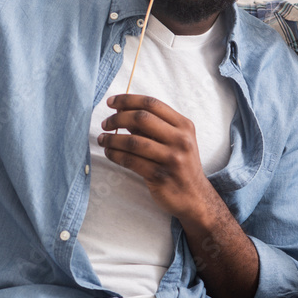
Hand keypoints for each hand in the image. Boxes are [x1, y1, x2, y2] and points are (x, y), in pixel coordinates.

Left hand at [98, 94, 217, 222]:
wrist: (195, 197)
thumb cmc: (180, 164)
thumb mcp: (175, 140)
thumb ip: (153, 126)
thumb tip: (121, 111)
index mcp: (184, 125)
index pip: (152, 104)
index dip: (128, 100)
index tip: (111, 102)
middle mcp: (180, 140)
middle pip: (141, 118)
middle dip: (117, 119)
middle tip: (105, 123)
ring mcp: (172, 159)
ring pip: (133, 141)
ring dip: (112, 139)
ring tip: (102, 139)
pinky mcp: (160, 176)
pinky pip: (131, 161)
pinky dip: (115, 155)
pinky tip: (109, 153)